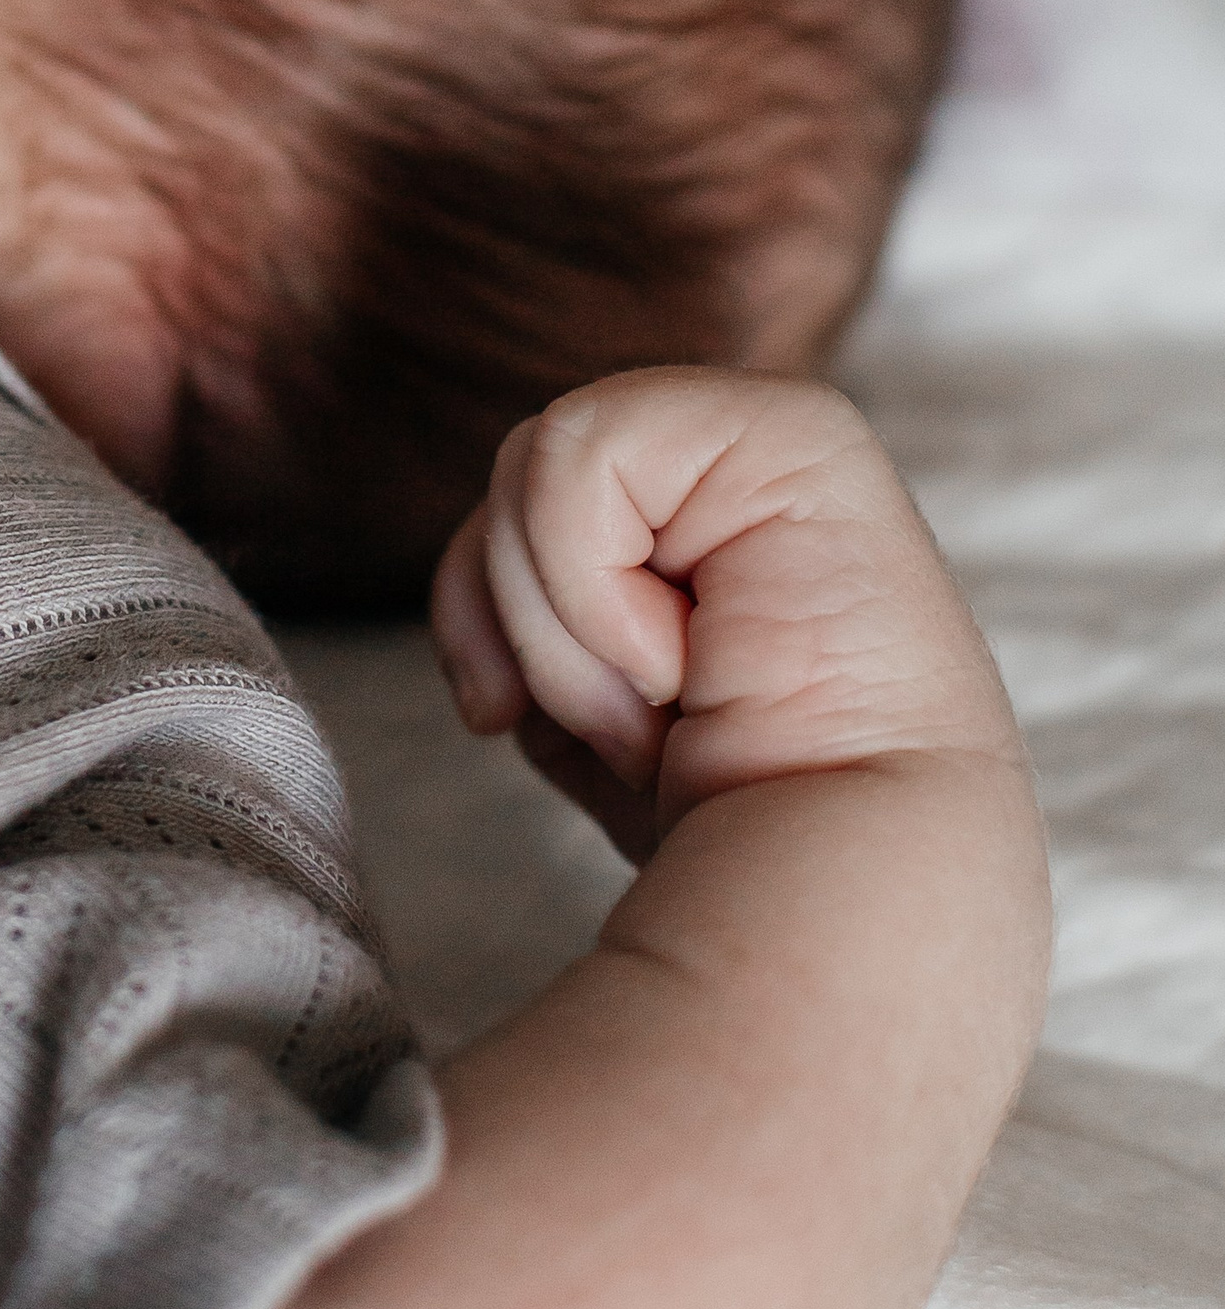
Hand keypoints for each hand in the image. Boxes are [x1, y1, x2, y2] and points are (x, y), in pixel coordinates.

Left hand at [430, 366, 1013, 863]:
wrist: (834, 884)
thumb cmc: (726, 818)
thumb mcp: (578, 691)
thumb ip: (535, 596)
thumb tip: (491, 591)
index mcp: (681, 523)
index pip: (501, 504)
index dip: (476, 616)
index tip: (532, 721)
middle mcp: (723, 465)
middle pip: (508, 473)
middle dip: (528, 626)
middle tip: (636, 722)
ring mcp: (761, 433)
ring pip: (530, 460)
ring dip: (568, 625)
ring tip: (670, 699)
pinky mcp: (792, 425)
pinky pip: (581, 445)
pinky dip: (592, 581)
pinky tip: (683, 654)